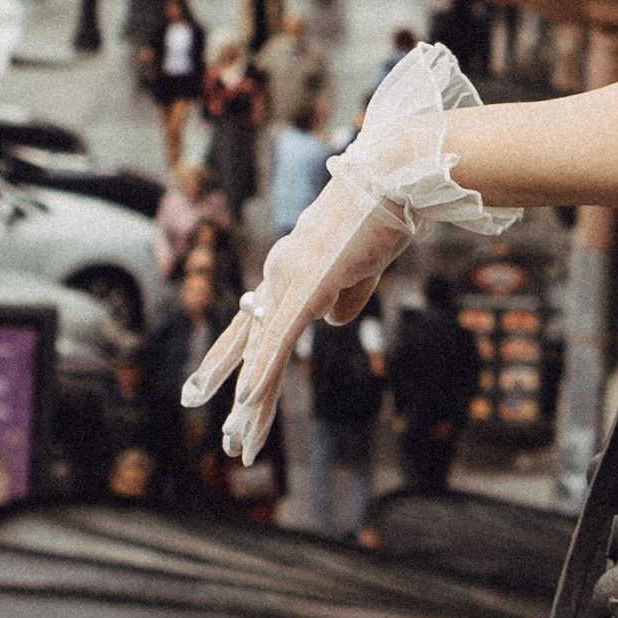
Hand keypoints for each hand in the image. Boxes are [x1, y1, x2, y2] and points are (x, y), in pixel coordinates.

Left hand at [181, 41, 512, 460]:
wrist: (395, 176)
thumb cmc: (383, 214)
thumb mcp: (362, 267)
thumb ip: (345, 295)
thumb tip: (331, 323)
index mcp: (290, 270)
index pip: (258, 327)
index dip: (240, 363)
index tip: (229, 397)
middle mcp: (279, 274)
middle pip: (248, 344)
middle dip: (233, 394)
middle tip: (222, 437)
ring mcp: (289, 279)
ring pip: (260, 351)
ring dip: (250, 402)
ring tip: (235, 441)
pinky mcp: (308, 284)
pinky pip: (278, 338)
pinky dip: (263, 372)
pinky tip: (247, 401)